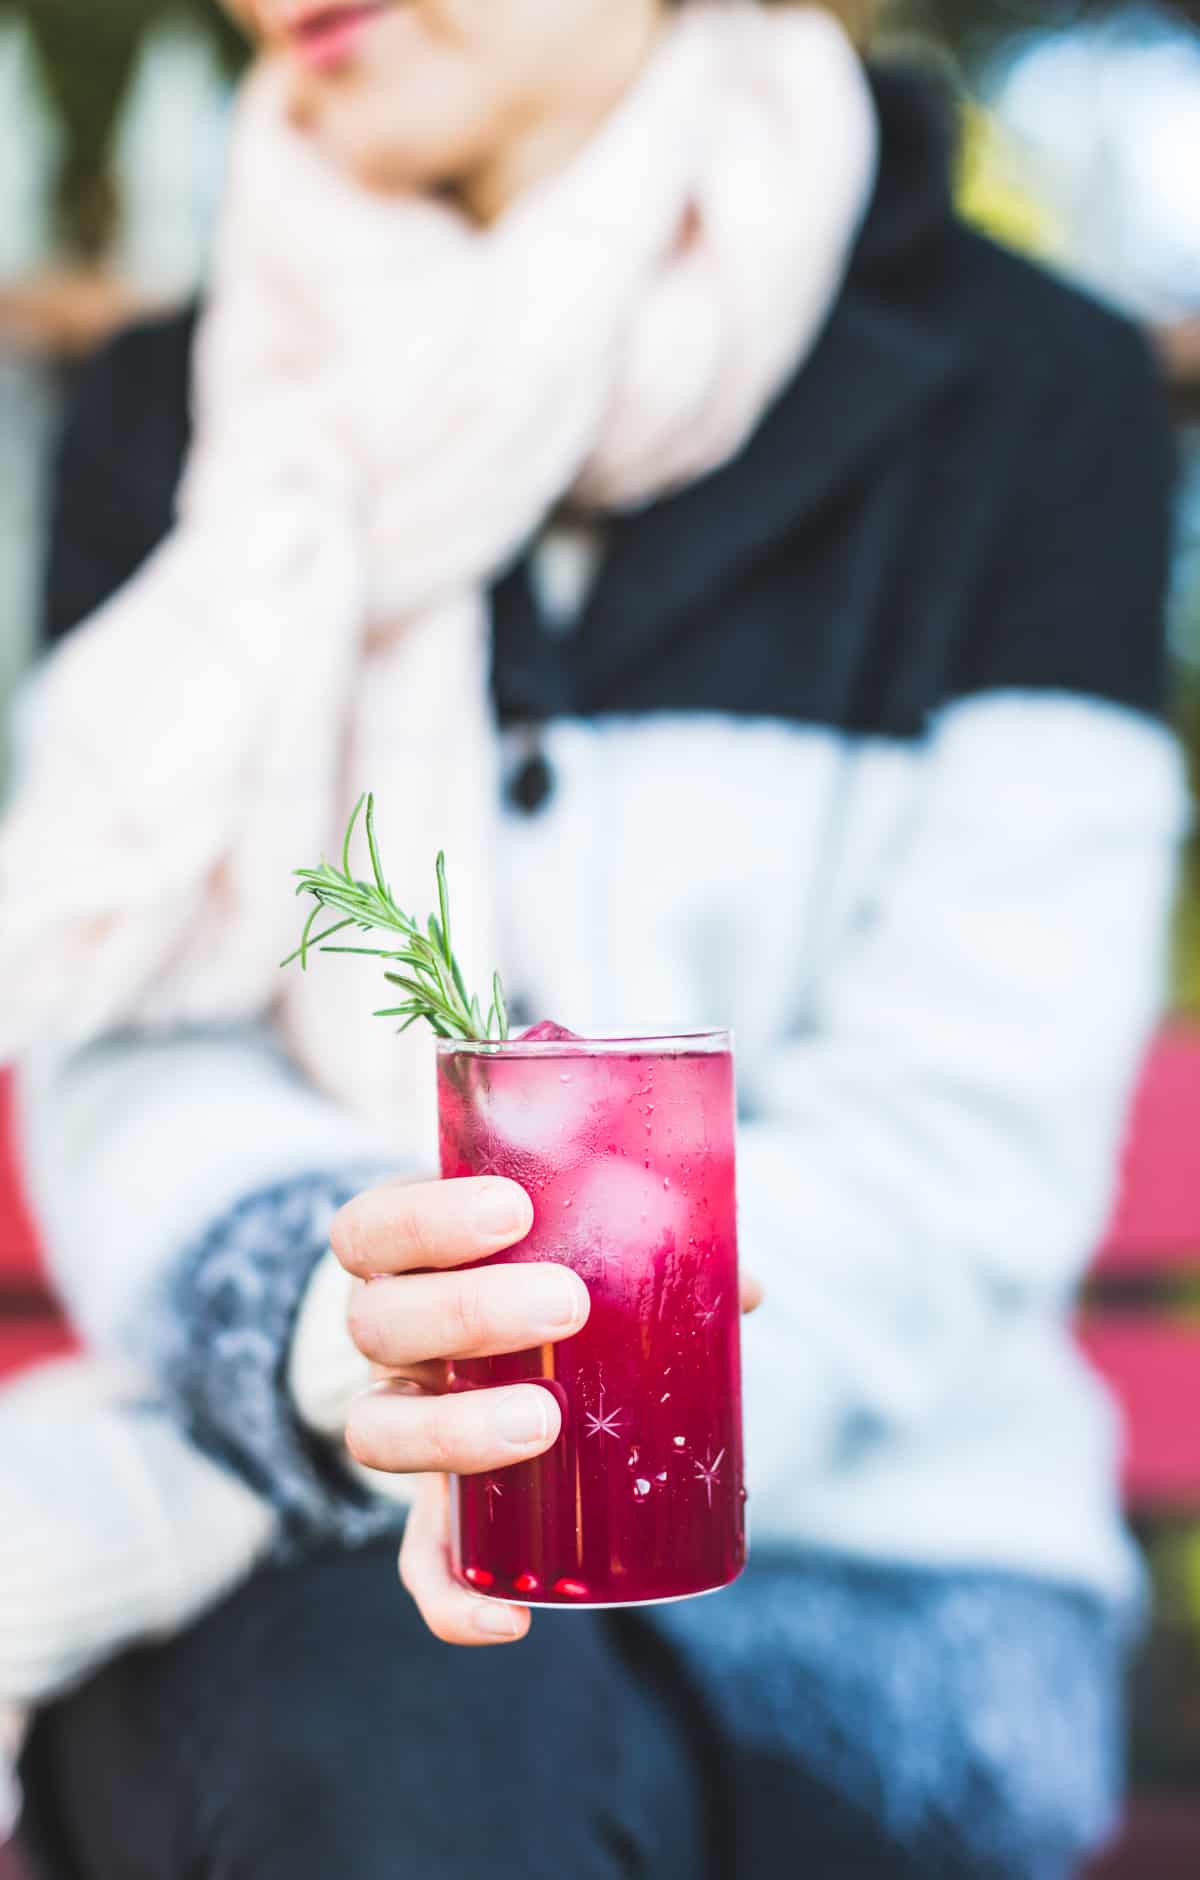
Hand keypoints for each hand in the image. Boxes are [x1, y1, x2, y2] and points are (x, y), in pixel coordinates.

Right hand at [332, 1174, 759, 1645]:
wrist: (480, 1351)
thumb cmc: (540, 1276)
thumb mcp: (570, 1247)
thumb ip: (641, 1248)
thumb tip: (743, 1287)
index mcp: (406, 1259)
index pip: (372, 1228)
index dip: (427, 1219)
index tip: (514, 1211)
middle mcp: (384, 1338)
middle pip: (376, 1324)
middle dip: (467, 1311)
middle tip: (566, 1303)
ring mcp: (400, 1420)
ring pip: (375, 1432)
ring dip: (452, 1432)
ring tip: (545, 1422)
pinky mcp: (429, 1510)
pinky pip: (418, 1562)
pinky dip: (451, 1599)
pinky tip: (510, 1619)